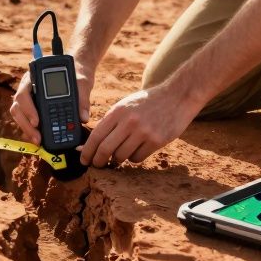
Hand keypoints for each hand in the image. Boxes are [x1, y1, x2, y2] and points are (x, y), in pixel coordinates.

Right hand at [9, 65, 93, 145]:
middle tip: (38, 138)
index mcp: (34, 77)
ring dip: (27, 129)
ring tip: (38, 141)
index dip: (28, 109)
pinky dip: (31, 129)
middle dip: (26, 125)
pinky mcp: (32, 107)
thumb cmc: (77, 72)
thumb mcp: (82, 82)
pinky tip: (39, 138)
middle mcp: (28, 87)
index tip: (37, 122)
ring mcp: (29, 97)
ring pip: (19, 115)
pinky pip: (26, 119)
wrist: (78, 70)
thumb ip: (82, 98)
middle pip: (18, 107)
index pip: (23, 94)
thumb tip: (83, 118)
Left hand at [79, 84, 197, 166]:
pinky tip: (138, 148)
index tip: (83, 159)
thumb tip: (92, 142)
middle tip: (97, 164)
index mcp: (118, 111)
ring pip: (121, 156)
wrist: (177, 96)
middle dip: (98, 160)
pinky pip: (137, 158)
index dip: (87, 151)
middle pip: (105, 149)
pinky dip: (134, 157)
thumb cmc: (148, 102)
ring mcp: (143, 132)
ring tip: (122, 152)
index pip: (96, 135)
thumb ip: (110, 122)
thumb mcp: (126, 106)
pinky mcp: (156, 141)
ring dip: (118, 158)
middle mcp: (129, 121)